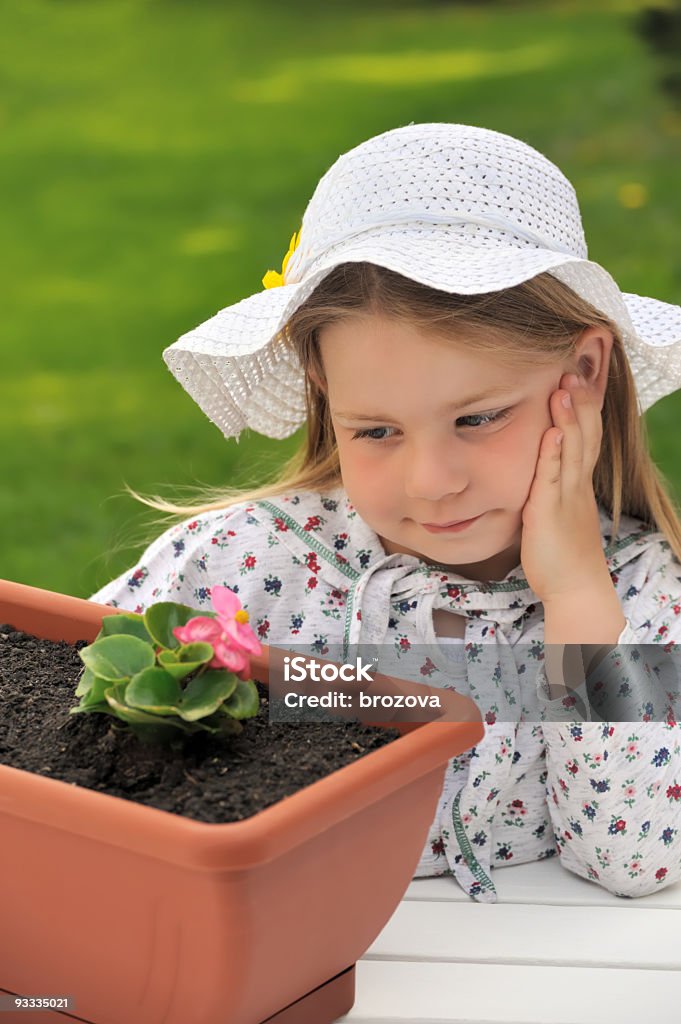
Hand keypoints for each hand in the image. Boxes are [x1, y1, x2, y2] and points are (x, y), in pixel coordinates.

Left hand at [520, 372, 610, 603]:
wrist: (575, 589)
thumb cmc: (562, 554)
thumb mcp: (556, 511)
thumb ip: (550, 487)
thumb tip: (540, 466)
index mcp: (577, 483)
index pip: (586, 435)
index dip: (585, 406)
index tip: (580, 376)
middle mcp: (576, 485)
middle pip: (585, 434)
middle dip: (581, 401)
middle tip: (575, 368)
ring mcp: (566, 498)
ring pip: (572, 450)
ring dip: (568, 418)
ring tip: (565, 387)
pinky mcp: (549, 514)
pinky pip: (553, 480)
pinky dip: (553, 454)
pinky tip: (550, 433)